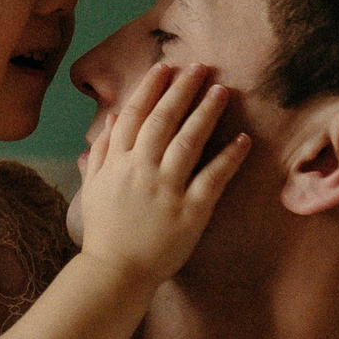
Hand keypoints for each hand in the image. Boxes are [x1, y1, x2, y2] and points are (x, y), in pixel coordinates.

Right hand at [72, 62, 250, 285]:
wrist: (115, 271)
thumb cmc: (105, 230)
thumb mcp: (94, 186)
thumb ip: (102, 150)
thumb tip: (114, 115)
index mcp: (117, 162)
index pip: (135, 115)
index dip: (151, 88)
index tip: (166, 67)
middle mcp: (141, 170)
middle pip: (163, 121)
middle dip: (182, 90)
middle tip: (201, 66)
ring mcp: (166, 190)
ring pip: (188, 142)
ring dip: (206, 113)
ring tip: (222, 91)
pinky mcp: (190, 211)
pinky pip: (212, 178)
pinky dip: (229, 158)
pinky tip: (244, 140)